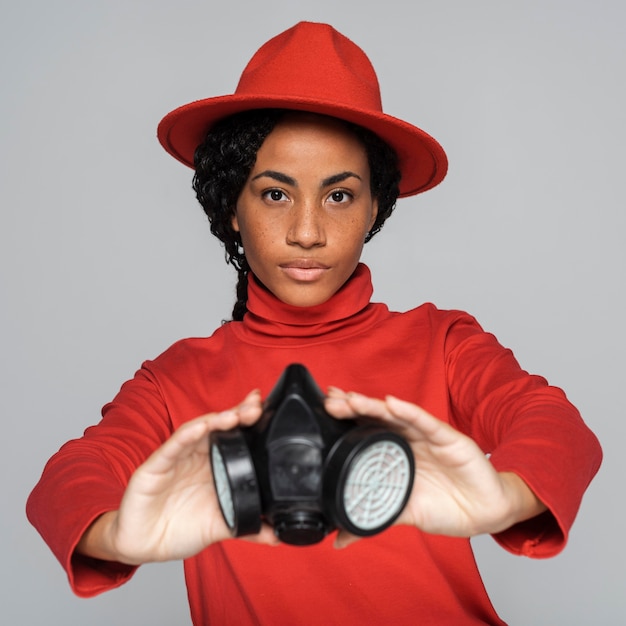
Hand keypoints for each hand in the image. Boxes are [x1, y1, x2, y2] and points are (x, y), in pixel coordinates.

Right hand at [76, 390, 278, 564]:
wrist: (144, 546)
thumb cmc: (179, 527)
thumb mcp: (220, 526)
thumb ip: (248, 527)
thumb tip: (279, 535)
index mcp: (214, 465)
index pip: (235, 437)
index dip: (250, 422)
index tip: (266, 410)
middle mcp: (197, 456)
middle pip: (219, 427)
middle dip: (238, 413)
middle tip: (256, 405)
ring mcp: (177, 458)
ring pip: (198, 431)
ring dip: (217, 420)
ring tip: (235, 415)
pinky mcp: (156, 467)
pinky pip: (172, 447)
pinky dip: (187, 435)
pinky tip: (201, 427)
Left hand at [324, 389, 545, 545]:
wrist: (484, 513)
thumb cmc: (444, 506)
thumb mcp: (402, 513)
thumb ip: (372, 518)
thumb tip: (339, 540)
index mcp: (393, 453)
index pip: (364, 431)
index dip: (344, 421)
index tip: (322, 412)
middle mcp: (406, 439)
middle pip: (375, 418)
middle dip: (351, 408)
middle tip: (329, 401)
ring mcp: (425, 436)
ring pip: (395, 416)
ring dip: (372, 405)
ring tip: (350, 399)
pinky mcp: (447, 438)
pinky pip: (425, 422)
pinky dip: (408, 412)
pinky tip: (392, 403)